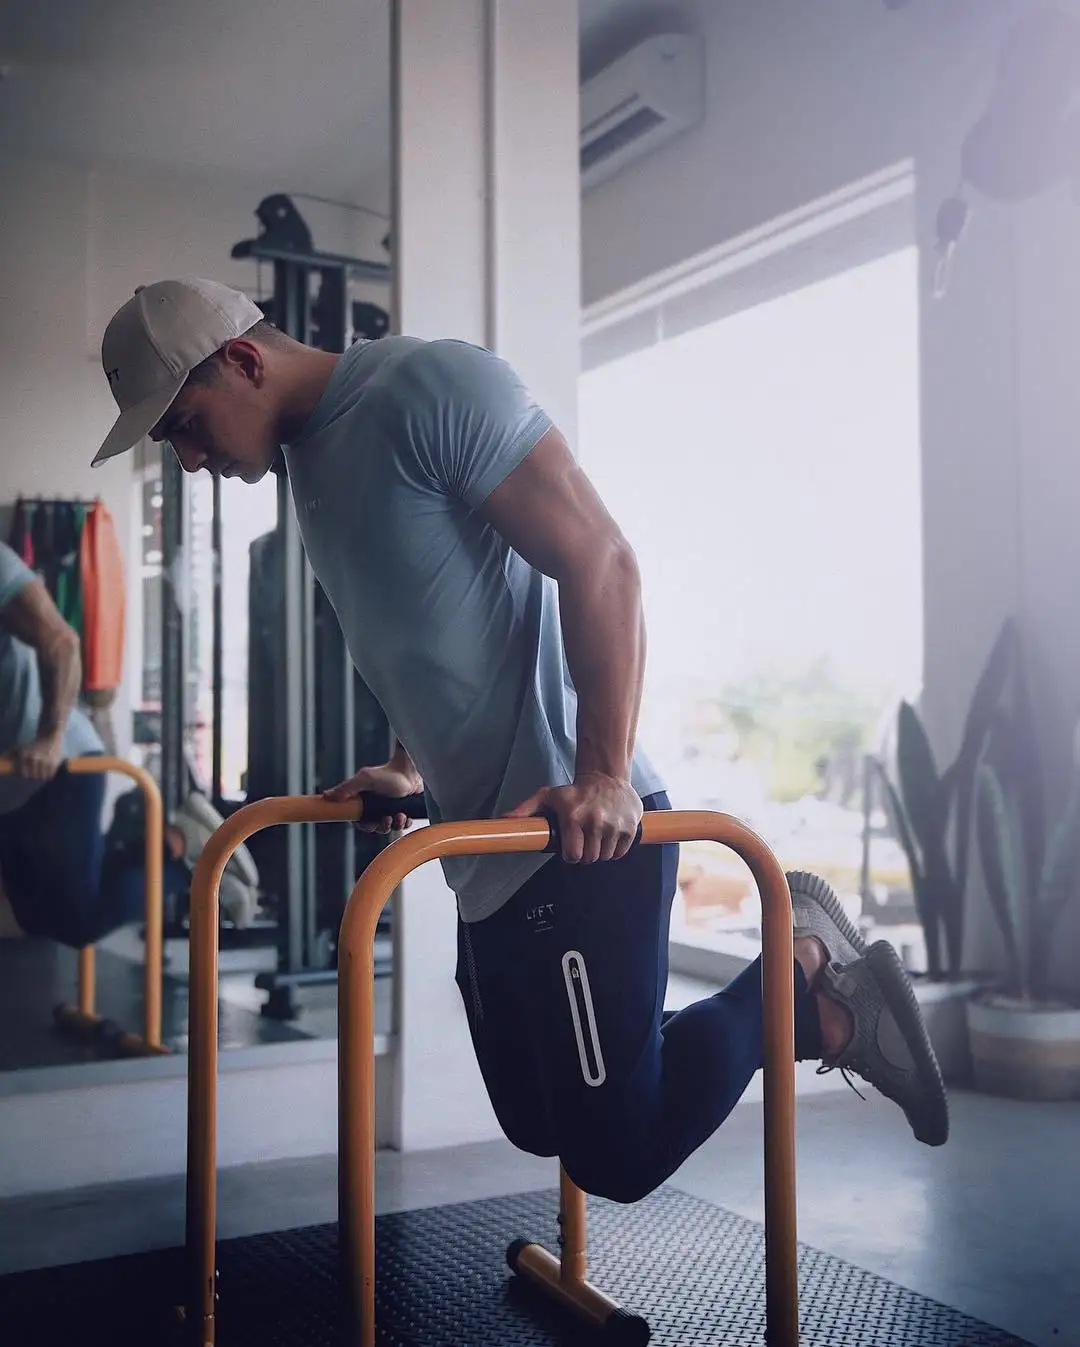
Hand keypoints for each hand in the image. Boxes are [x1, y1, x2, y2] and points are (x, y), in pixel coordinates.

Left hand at [13, 735, 63, 782]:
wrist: (51, 737)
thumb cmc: (34, 745)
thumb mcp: (21, 747)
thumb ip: (11, 754)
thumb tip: (3, 758)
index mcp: (24, 755)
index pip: (22, 773)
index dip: (24, 774)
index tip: (26, 772)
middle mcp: (33, 758)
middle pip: (32, 777)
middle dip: (33, 776)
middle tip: (34, 773)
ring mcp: (44, 762)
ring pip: (41, 777)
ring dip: (40, 776)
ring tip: (41, 772)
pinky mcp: (54, 764)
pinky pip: (49, 776)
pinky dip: (48, 775)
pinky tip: (47, 771)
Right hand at [323, 761, 423, 835]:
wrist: (412, 771)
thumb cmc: (389, 773)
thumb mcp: (365, 779)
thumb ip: (346, 788)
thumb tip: (326, 795)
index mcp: (363, 801)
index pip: (358, 821)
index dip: (363, 825)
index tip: (369, 823)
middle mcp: (376, 807)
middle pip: (374, 828)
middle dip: (381, 826)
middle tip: (386, 818)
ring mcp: (390, 810)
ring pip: (389, 828)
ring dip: (394, 824)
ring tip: (398, 814)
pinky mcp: (403, 813)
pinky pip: (402, 826)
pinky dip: (404, 823)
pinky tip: (405, 814)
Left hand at [505, 773, 642, 863]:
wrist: (607, 776)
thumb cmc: (575, 791)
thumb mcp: (548, 797)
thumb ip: (526, 810)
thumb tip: (504, 820)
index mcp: (573, 817)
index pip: (572, 855)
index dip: (570, 854)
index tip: (570, 847)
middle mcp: (595, 821)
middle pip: (589, 858)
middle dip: (584, 853)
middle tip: (583, 841)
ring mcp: (614, 825)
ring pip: (605, 856)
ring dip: (600, 851)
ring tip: (595, 836)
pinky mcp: (630, 827)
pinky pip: (621, 852)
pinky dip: (615, 849)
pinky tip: (608, 836)